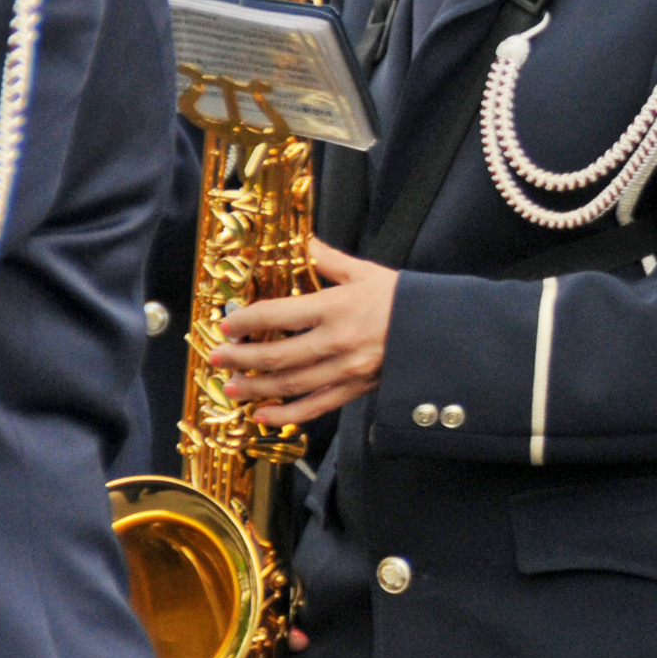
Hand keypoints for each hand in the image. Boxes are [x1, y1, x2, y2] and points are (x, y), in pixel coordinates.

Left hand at [208, 240, 398, 425]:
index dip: (246, 321)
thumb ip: (328, 260)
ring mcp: (345, 369)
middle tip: (216, 358)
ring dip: (254, 387)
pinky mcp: (354, 390)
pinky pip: (313, 408)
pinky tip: (262, 415)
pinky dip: (284, 416)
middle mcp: (337, 341)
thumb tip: (301, 241)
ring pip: (289, 385)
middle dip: (240, 358)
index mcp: (336, 307)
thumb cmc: (402, 298)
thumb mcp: (366, 272)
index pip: (277, 315)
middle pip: (276, 355)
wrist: (440, 330)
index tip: (226, 325)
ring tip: (230, 386)